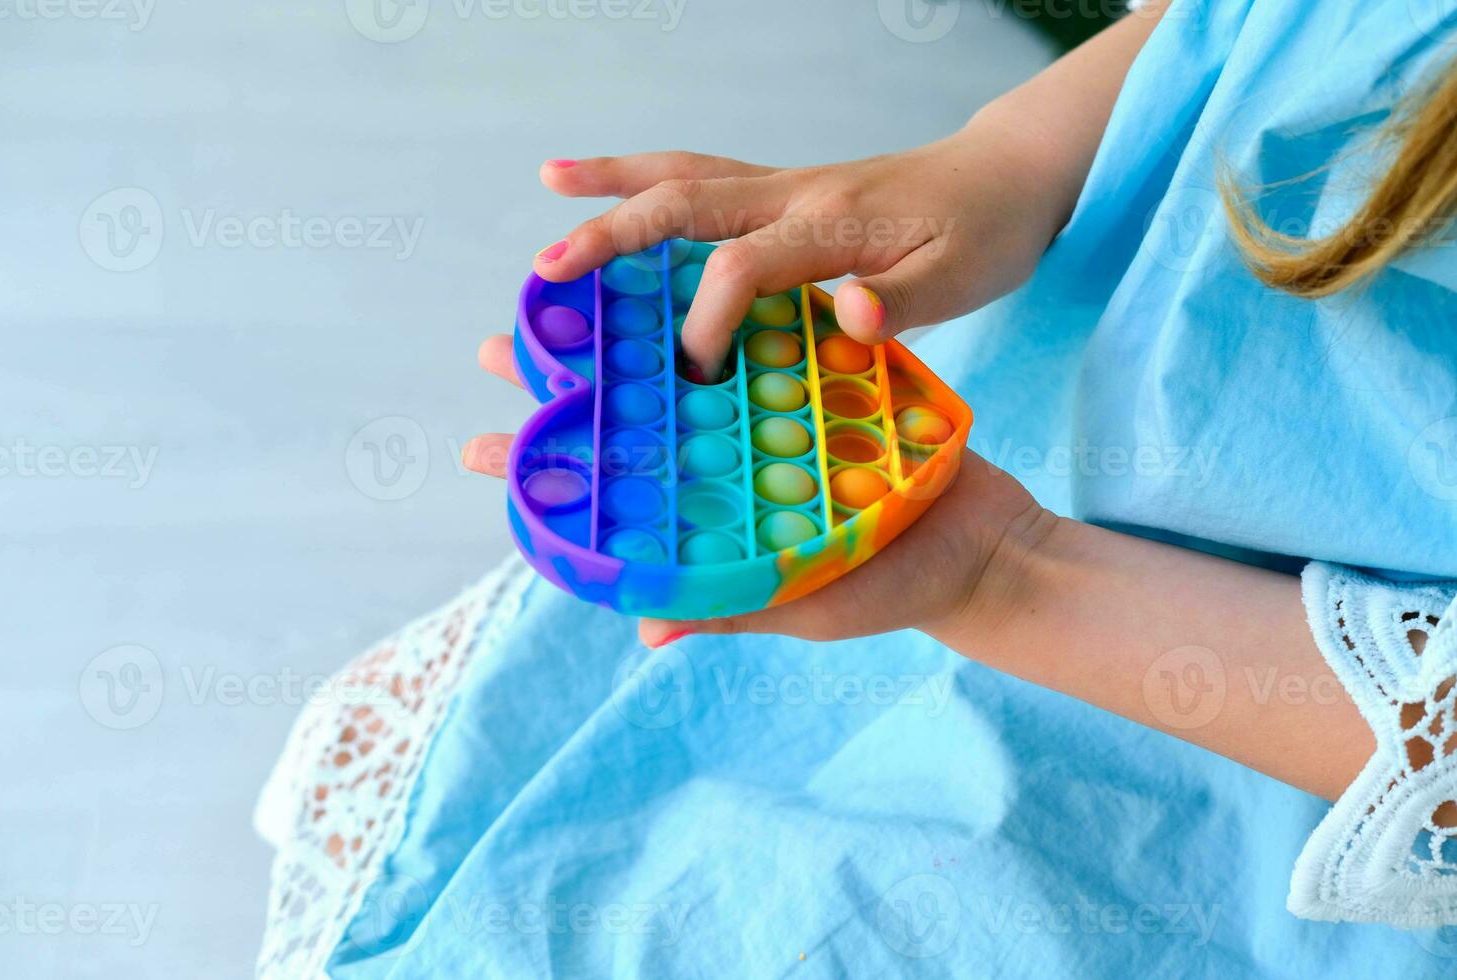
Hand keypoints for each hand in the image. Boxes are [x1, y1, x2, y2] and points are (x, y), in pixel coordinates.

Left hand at [462, 334, 1053, 647]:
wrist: (989, 547)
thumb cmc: (895, 590)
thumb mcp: (807, 601)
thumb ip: (731, 602)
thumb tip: (647, 629)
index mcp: (715, 522)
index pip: (612, 496)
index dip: (544, 474)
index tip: (476, 448)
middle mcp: (730, 468)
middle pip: (632, 417)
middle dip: (570, 384)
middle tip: (498, 346)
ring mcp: (771, 423)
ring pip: (684, 368)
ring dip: (627, 334)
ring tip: (571, 292)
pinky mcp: (817, 383)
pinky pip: (762, 343)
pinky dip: (719, 312)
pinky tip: (676, 274)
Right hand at [529, 130, 1064, 378]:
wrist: (1007, 175)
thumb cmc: (986, 235)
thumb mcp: (965, 279)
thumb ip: (906, 302)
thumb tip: (850, 314)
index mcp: (832, 225)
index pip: (741, 269)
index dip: (703, 326)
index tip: (695, 381)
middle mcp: (796, 195)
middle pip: (687, 202)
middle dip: (612, 235)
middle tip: (547, 270)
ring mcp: (787, 185)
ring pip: (686, 176)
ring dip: (615, 182)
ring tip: (549, 183)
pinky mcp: (787, 191)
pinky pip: (706, 179)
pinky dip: (651, 180)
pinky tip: (614, 184)